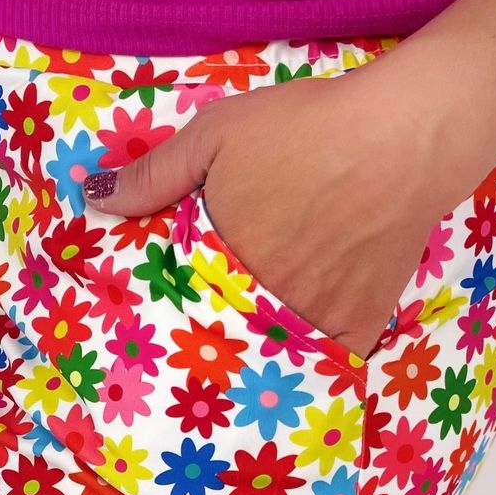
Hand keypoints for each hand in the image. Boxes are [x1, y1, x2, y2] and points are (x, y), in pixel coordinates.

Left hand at [83, 62, 491, 358]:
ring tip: (235, 360)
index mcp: (220, 263)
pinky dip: (308, 366)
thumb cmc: (305, 128)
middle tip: (194, 346)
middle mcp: (262, 303)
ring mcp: (313, 320)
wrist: (401, 137)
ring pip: (268, 359)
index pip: (175, 311)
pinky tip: (293, 360)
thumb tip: (95, 197)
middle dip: (204, 346)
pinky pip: (325, 364)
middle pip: (221, 342)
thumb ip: (154, 173)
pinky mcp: (359, 325)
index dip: (164, 317)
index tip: (153, 323)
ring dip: (251, 358)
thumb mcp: (216, 133)